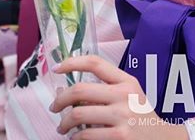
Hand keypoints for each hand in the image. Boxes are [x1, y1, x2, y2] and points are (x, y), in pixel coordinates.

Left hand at [50, 56, 188, 139]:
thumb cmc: (140, 116)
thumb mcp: (129, 94)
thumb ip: (104, 88)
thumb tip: (65, 90)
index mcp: (126, 81)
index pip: (94, 63)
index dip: (71, 63)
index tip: (57, 68)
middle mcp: (124, 95)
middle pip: (80, 90)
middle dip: (60, 100)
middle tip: (54, 107)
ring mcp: (122, 117)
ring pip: (79, 114)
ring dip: (64, 123)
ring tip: (62, 127)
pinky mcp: (120, 137)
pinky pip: (87, 135)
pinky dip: (76, 137)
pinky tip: (76, 138)